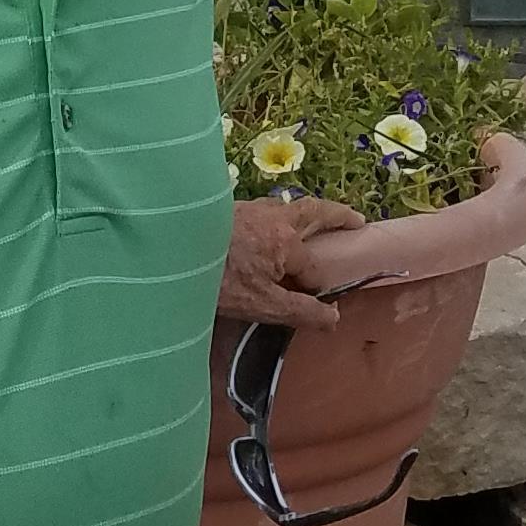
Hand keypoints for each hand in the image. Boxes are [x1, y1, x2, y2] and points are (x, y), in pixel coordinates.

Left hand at [221, 195, 365, 330]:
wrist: (170, 251)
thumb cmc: (220, 281)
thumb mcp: (264, 306)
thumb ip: (302, 312)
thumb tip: (335, 319)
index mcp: (287, 240)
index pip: (313, 268)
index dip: (314, 289)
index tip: (313, 305)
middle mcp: (274, 216)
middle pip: (314, 211)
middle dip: (337, 216)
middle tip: (355, 220)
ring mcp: (250, 207)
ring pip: (286, 206)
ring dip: (304, 213)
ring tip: (310, 223)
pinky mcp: (229, 208)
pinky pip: (263, 209)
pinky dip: (276, 216)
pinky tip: (264, 228)